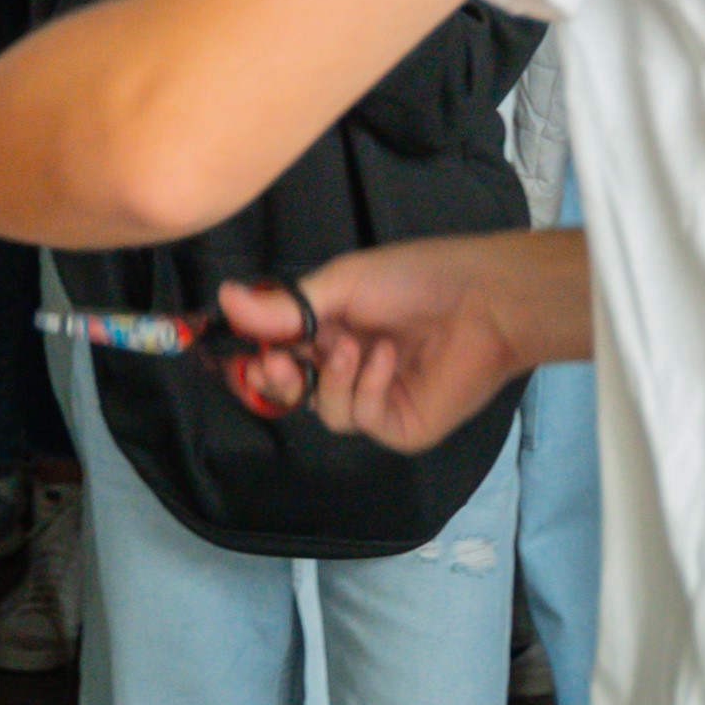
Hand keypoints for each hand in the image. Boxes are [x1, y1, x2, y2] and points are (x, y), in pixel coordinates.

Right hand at [218, 230, 589, 449]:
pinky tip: (386, 360)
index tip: (244, 351)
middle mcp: (348, 367)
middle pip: (294, 393)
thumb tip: (224, 298)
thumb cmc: (414, 278)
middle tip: (275, 363)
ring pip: (325, 410)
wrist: (480, 301)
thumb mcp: (341, 284)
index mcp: (332, 329)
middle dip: (277, 381)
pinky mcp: (400, 425)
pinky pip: (361, 419)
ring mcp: (375, 399)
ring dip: (332, 377)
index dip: (257, 359)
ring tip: (354, 346)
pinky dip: (365, 388)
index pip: (280, 354)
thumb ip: (285, 306)